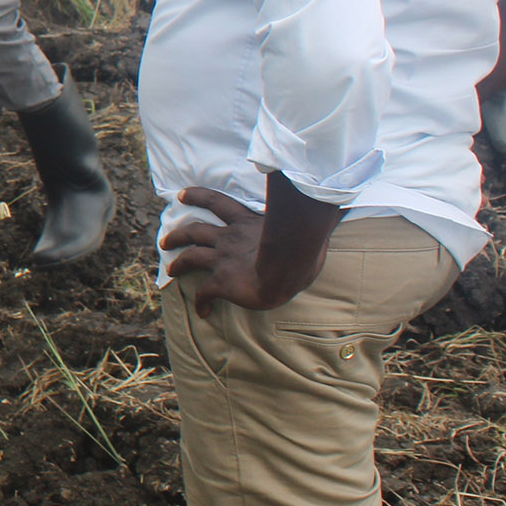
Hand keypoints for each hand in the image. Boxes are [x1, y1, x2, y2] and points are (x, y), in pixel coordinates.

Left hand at [161, 186, 325, 312]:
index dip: (197, 196)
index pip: (217, 201)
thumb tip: (340, 201)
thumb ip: (310, 215)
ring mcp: (223, 259)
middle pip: (195, 230)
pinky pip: (204, 292)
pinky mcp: (222, 281)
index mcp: (246, 223)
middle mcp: (229, 238)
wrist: (288, 268)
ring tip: (170, 269)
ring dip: (178, 262)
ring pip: (191, 256)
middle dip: (178, 234)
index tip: (181, 195)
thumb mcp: (304, 224)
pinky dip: (200, 301)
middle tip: (165, 239)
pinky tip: (201, 311)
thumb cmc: (304, 246)